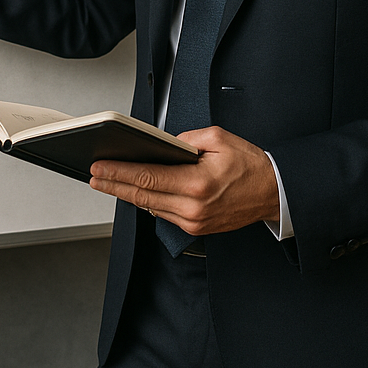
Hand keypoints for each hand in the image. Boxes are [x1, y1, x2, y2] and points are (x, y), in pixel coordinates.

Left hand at [89, 126, 279, 235]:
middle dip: (113, 185)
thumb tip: (162, 143)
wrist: (275, 193)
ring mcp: (194, 222)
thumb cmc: (250, 165)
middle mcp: (193, 208)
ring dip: (127, 193)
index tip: (98, 167)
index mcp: (197, 185)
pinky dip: (147, 201)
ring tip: (106, 180)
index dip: (118, 173)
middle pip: (142, 196)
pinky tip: (134, 190)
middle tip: (92, 175)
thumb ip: (185, 139)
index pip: (147, 178)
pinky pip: (163, 214)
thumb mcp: (218, 139)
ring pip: (150, 207)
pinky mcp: (197, 228)